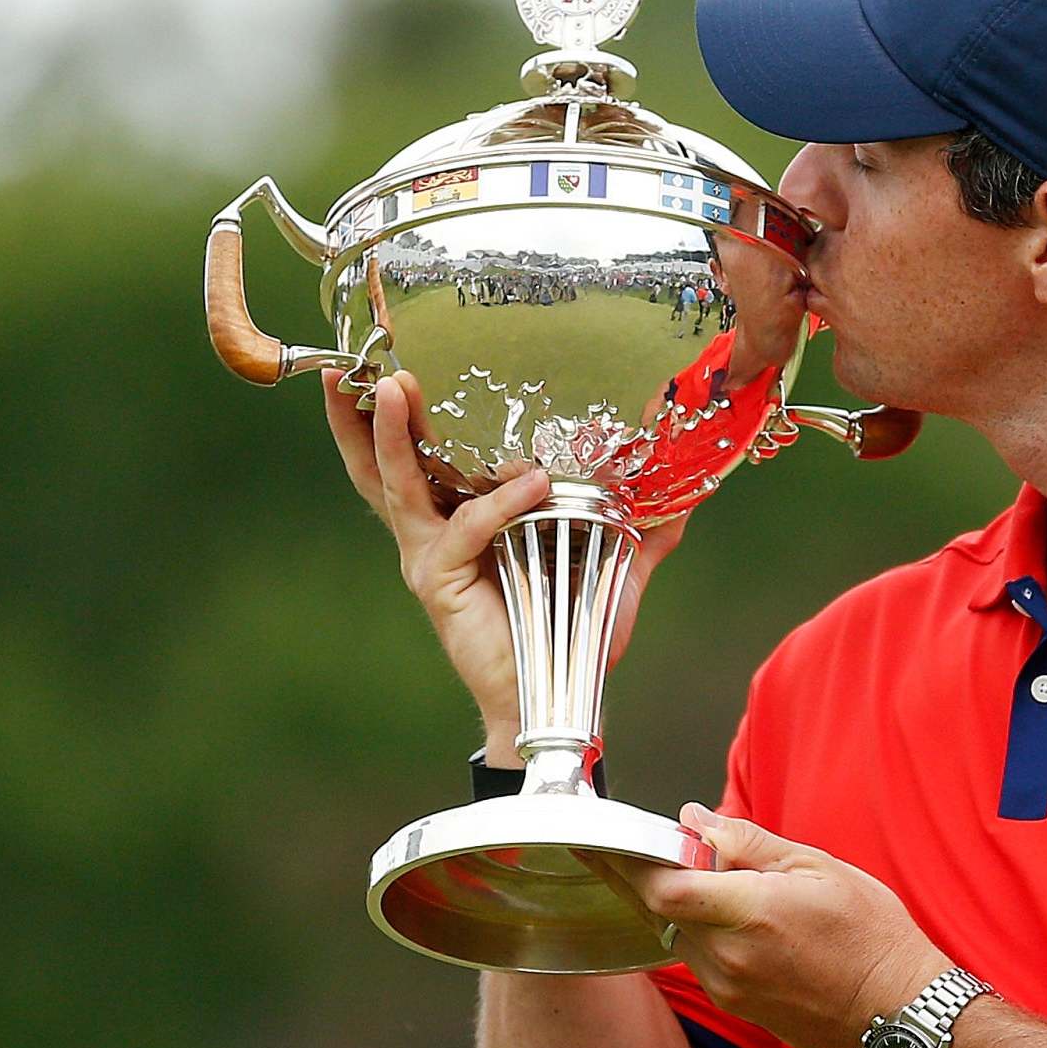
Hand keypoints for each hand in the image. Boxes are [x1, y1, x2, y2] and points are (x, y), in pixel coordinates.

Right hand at [321, 369, 686, 729]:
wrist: (559, 688)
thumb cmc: (571, 628)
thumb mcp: (612, 564)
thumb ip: (641, 526)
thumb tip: (685, 492)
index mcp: (458, 517)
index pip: (417, 456)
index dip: (400, 414)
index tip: (401, 359)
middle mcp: (432, 532)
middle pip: (380, 465)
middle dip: (365, 413)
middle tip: (361, 363)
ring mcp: (429, 557)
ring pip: (397, 485)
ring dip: (394, 435)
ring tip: (398, 387)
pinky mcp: (438, 584)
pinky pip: (466, 530)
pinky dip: (499, 505)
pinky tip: (532, 483)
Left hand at [616, 805, 952, 1047]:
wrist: (898, 1009)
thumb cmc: (871, 935)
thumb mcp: (818, 867)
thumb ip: (748, 843)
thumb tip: (694, 822)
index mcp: (751, 912)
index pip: (664, 887)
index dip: (627, 862)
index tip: (604, 839)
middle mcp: (730, 956)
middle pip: (659, 911)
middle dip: (639, 877)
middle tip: (618, 848)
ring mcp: (730, 987)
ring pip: (677, 935)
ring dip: (673, 905)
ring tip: (684, 875)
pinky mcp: (736, 1005)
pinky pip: (699, 960)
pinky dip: (697, 931)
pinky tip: (717, 914)